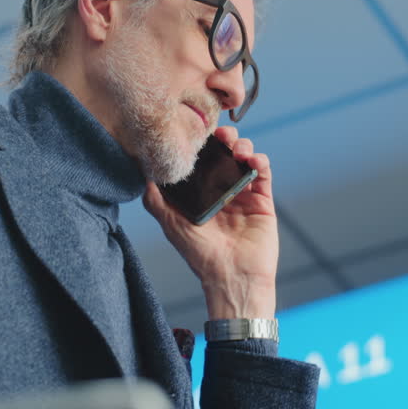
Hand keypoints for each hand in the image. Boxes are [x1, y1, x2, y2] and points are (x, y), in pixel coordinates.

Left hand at [143, 127, 277, 317]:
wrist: (232, 277)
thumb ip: (156, 201)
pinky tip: (251, 159)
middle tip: (220, 133)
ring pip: (244, 158)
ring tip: (236, 148)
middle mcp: (222, 191)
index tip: (196, 131)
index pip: (202, 161)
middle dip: (223, 138)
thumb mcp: (171, 224)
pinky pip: (262, 173)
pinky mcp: (262, 200)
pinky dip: (259, 160)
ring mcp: (243, 194)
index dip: (201, 144)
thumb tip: (145, 175)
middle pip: (224, 154)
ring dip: (242, 145)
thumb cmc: (201, 256)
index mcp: (202, 194)